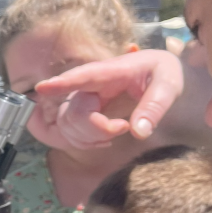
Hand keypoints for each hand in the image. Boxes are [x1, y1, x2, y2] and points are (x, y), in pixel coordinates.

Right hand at [34, 50, 183, 149]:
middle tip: (124, 128)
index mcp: (113, 70)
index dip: (62, 83)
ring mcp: (86, 98)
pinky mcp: (84, 110)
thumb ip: (155, 107)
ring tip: (117, 132)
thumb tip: (138, 132)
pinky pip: (69, 131)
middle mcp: (92, 84)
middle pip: (74, 110)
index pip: (83, 76)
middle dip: (94, 128)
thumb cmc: (165, 74)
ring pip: (67, 124)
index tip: (41, 88)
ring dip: (88, 137)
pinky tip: (105, 138)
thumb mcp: (169, 85)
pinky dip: (84, 141)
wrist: (161, 75)